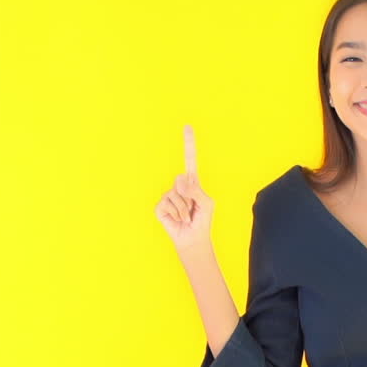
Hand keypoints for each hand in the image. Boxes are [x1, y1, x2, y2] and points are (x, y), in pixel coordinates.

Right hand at [155, 124, 214, 252]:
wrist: (193, 239)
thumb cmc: (202, 220)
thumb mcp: (206, 203)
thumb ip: (196, 190)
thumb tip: (180, 180)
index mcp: (193, 183)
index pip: (190, 160)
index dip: (189, 143)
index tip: (188, 126)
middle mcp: (179, 186)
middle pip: (182, 179)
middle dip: (190, 196)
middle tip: (193, 209)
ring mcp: (168, 196)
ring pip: (175, 194)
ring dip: (184, 209)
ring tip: (186, 217)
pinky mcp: (160, 207)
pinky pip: (167, 204)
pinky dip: (175, 214)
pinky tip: (177, 220)